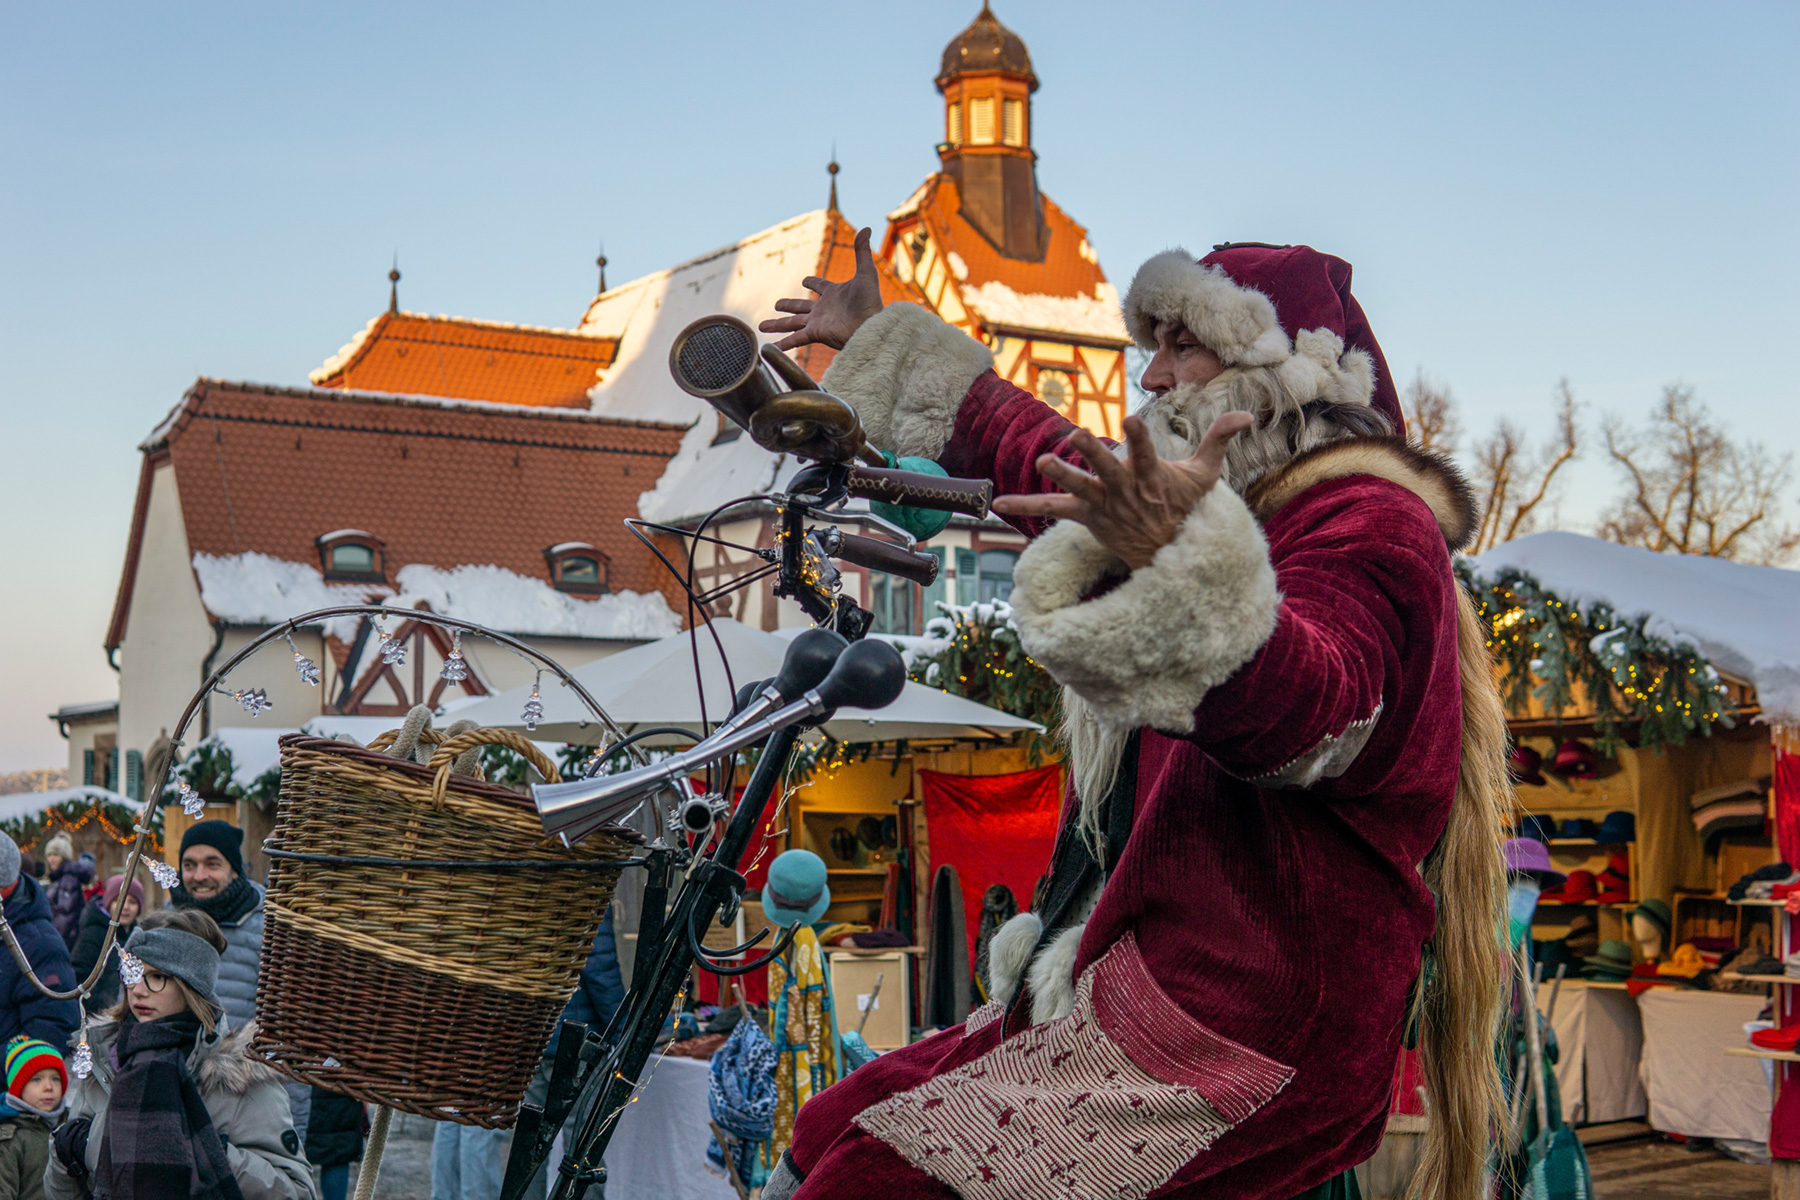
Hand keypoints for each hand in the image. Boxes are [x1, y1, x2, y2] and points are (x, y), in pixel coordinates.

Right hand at [759, 227, 884, 351]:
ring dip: (777, 324)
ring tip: (762, 326)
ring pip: (793, 323)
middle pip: (801, 306)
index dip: (813, 282)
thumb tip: (867, 228)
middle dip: (788, 305)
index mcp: (834, 293)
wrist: (872, 326)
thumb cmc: (872, 302)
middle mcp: (824, 309)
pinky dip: (783, 343)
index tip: (805, 280)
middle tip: (776, 305)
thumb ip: (862, 251)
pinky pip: (796, 338)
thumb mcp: (866, 273)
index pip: (820, 286)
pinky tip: (771, 348)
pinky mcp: (816, 334)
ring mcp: (819, 322)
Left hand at [991, 413, 1252, 568]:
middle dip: (1093, 452)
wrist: (1168, 554)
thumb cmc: (1185, 508)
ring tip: (1042, 461)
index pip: (1146, 453)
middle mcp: (1125, 490)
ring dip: (1060, 475)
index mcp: (1152, 476)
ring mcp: (1104, 504)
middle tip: (1079, 434)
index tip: (1130, 420)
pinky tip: (999, 501)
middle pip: (1107, 469)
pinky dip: (1026, 503)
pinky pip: (1052, 509)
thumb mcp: (1206, 475)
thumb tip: (1246, 415)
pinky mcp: (1087, 516)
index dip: (1138, 438)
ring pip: (1080, 487)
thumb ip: (1220, 439)